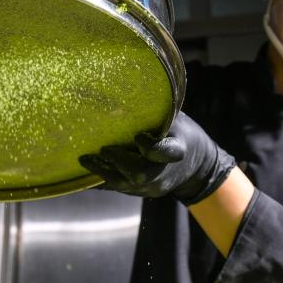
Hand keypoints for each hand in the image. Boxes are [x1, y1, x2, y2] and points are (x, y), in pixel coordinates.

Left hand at [79, 111, 235, 204]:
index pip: (164, 152)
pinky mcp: (143, 192)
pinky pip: (120, 189)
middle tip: (103, 149)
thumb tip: (126, 90)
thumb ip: (157, 115)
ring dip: (104, 172)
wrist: (197, 168)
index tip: (138, 136)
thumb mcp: (177, 121)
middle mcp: (164, 172)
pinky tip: (85, 170)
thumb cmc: (181, 135)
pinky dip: (102, 180)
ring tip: (85, 160)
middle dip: (119, 161)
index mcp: (178, 151)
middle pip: (140, 173)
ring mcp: (153, 186)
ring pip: (126, 184)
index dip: (151, 146)